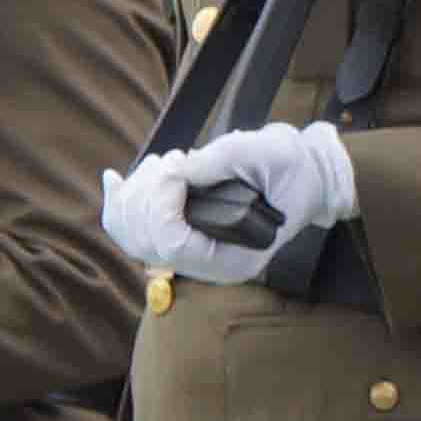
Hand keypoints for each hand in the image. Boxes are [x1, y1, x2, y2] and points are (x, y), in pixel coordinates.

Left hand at [99, 122, 358, 284]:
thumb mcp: (270, 154)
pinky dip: (119, 200)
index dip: (161, 202)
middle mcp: (207, 265)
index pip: (171, 244)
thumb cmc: (294, 169)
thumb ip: (223, 160)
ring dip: (134, 191)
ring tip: (163, 164)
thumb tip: (178, 168)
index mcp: (233, 258)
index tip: (180, 167)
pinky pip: (130, 228)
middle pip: (143, 239)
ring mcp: (190, 254)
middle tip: (174, 160)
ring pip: (130, 233)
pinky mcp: (179, 236)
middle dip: (145, 193)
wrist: (307, 176)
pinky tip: (114, 179)